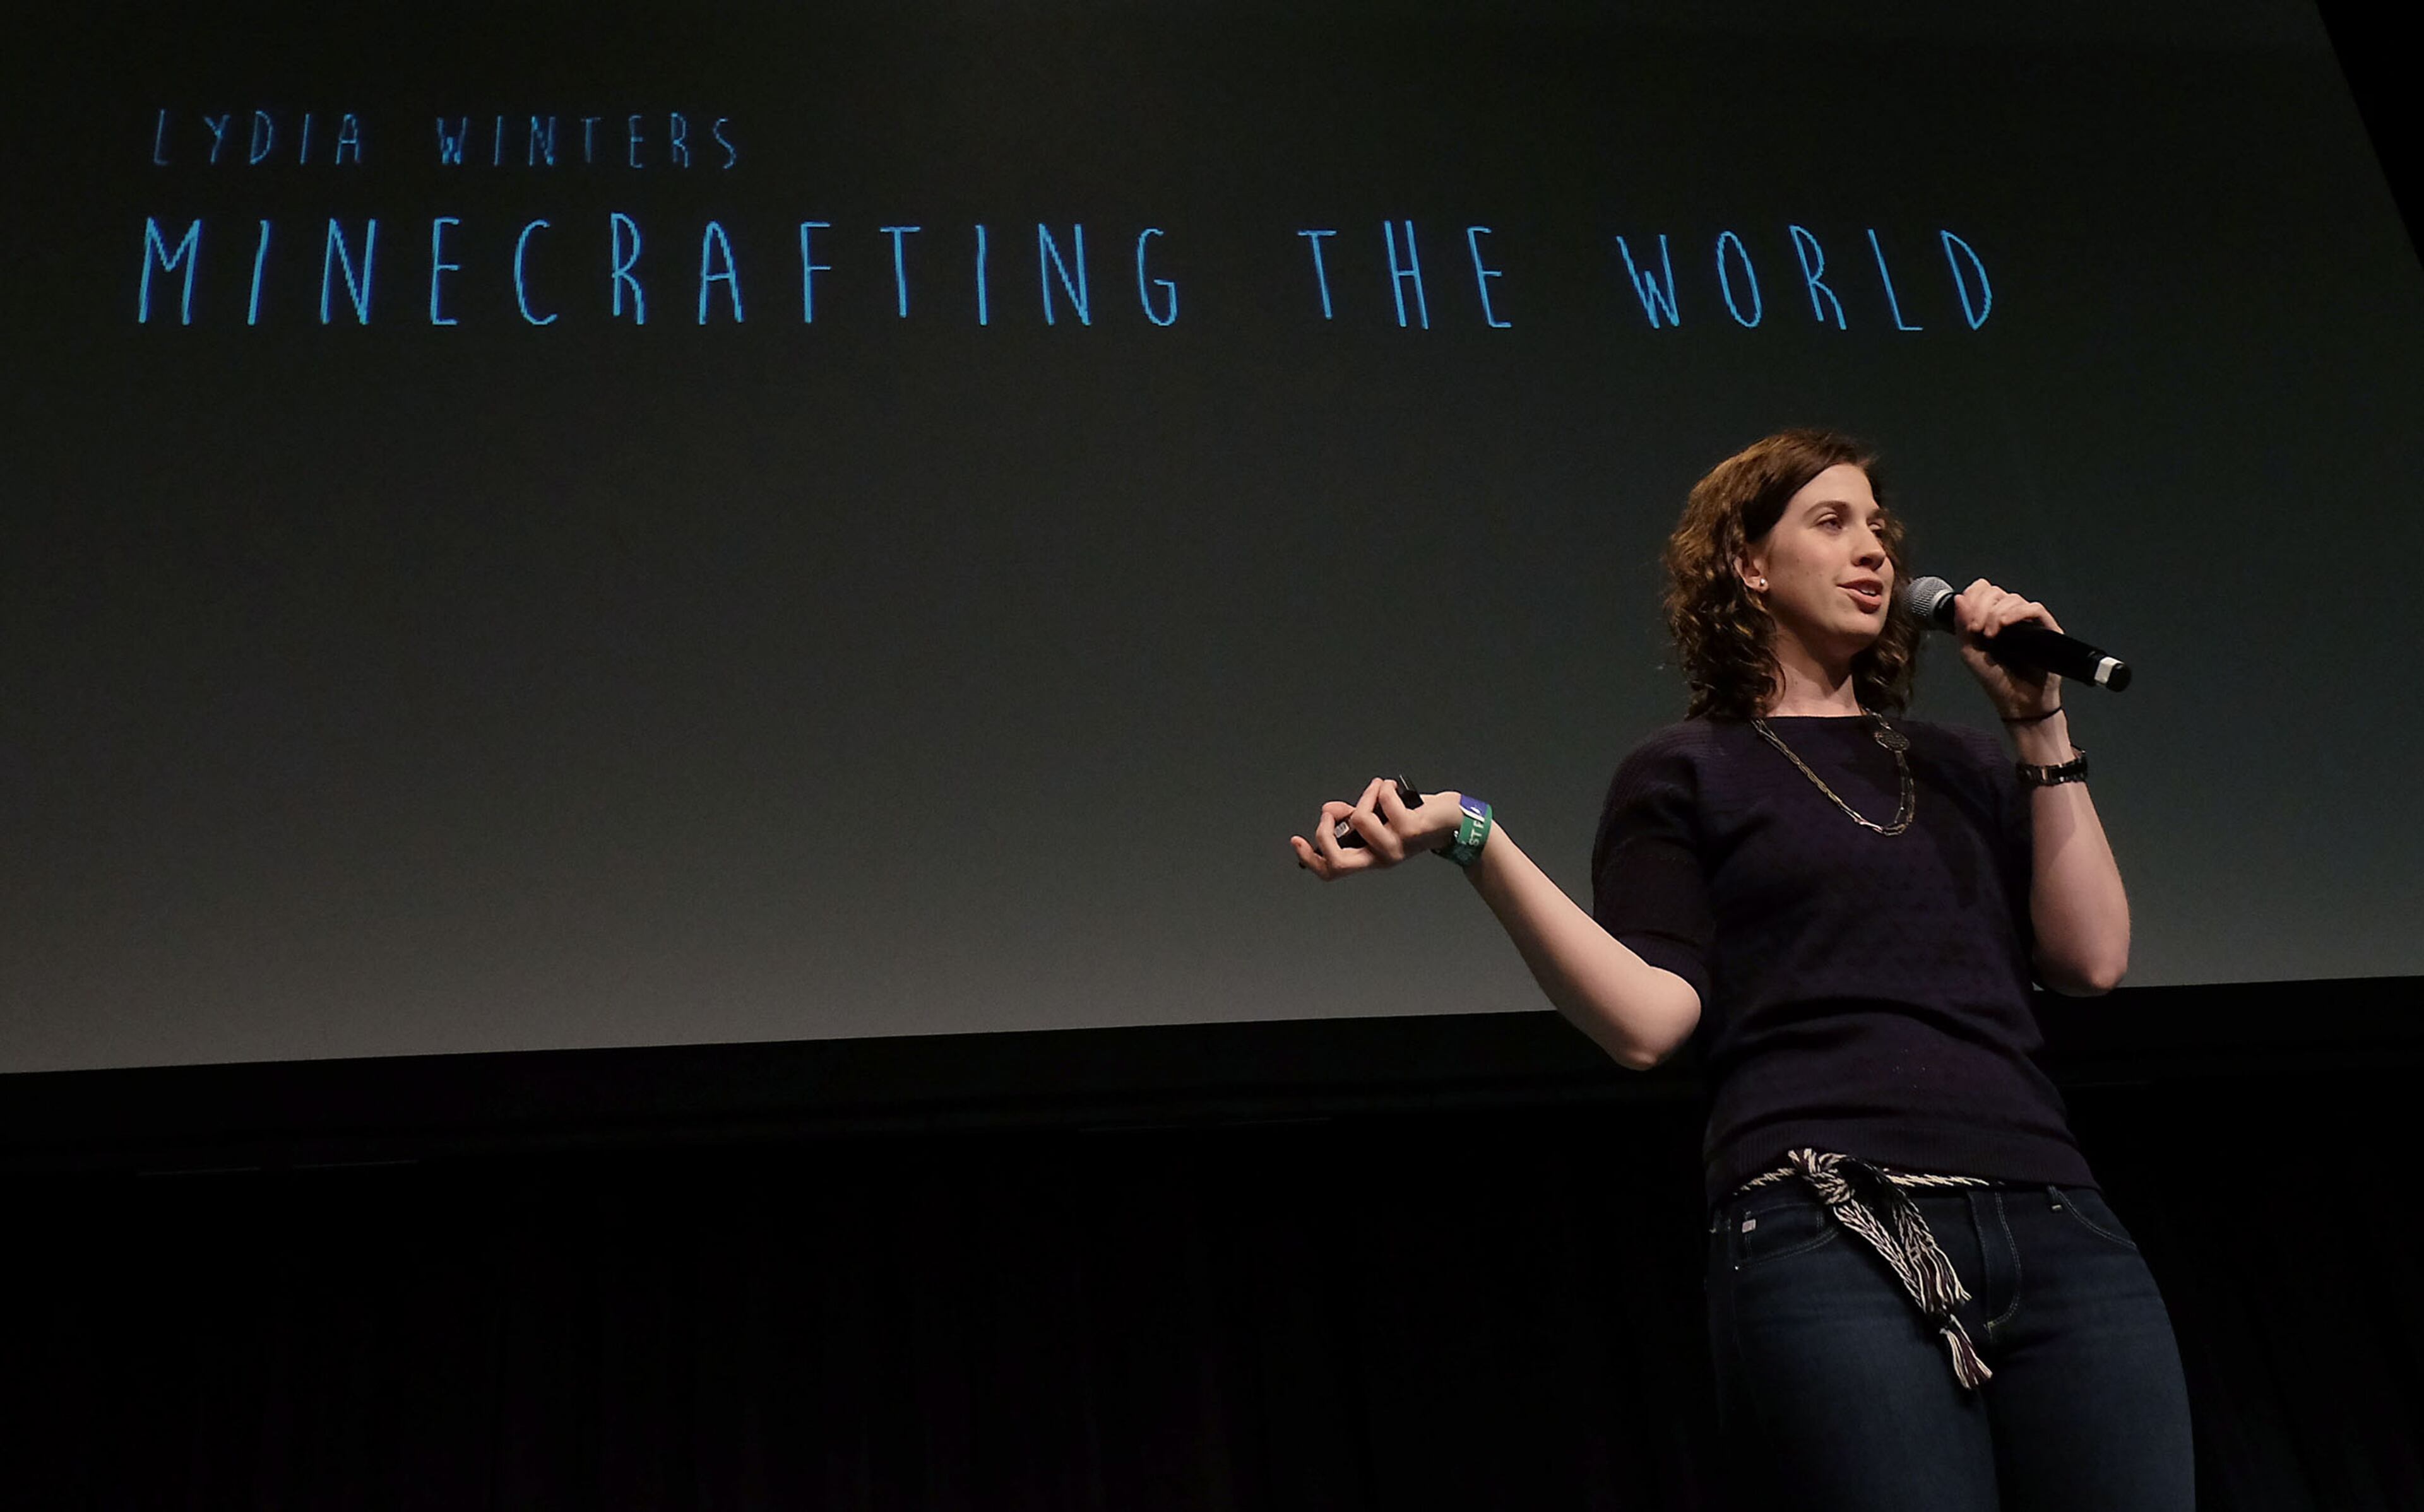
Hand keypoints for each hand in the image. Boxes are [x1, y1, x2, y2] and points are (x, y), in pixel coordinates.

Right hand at [1290, 777, 1463, 879]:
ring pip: (1360, 819)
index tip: (1296, 840)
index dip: (1310, 859)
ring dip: (1366, 795)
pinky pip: (1383, 801)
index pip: (1333, 871)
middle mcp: (1381, 859)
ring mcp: (1395, 848)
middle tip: (1331, 811)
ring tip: (1379, 788)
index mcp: (1370, 858)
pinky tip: (1394, 787)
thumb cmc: (1416, 818)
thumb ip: (1353, 816)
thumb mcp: (1380, 819)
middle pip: (1338, 861)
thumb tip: (1329, 809)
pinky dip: (1384, 787)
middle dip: (1324, 831)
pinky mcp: (1410, 831)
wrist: (1454, 822)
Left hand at [1952, 578, 2063, 720]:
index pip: (1983, 591)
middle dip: (1982, 607)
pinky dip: (2017, 613)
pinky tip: (2005, 626)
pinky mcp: (2047, 629)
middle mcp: (2010, 617)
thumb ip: (1962, 626)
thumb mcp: (1970, 653)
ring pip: (2014, 598)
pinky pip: (2035, 609)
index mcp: (1990, 619)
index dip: (1973, 597)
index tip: (1968, 622)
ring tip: (1990, 635)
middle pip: (1996, 592)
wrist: (2018, 703)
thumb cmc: (1995, 680)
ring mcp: (2029, 622)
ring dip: (1997, 613)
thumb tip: (1959, 598)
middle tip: (1977, 630)